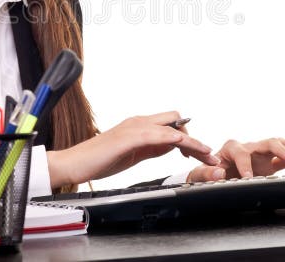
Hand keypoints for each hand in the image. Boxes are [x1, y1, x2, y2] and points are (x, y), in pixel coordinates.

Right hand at [47, 111, 218, 187]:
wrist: (75, 163)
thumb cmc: (99, 160)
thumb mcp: (133, 154)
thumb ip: (151, 148)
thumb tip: (169, 147)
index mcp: (139, 125)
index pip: (171, 124)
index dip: (188, 137)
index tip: (200, 154)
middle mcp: (138, 122)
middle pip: (176, 120)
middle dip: (195, 138)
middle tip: (209, 156)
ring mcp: (134, 128)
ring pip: (172, 127)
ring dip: (192, 141)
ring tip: (206, 155)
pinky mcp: (129, 137)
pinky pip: (157, 134)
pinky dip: (174, 138)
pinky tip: (184, 146)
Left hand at [187, 137, 284, 181]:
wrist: (212, 177)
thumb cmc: (207, 173)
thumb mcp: (200, 174)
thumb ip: (207, 173)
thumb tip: (219, 172)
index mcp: (232, 148)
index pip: (241, 153)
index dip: (246, 165)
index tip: (249, 178)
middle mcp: (248, 148)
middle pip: (266, 142)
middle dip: (278, 149)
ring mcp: (260, 155)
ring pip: (278, 146)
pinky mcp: (268, 164)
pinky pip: (284, 160)